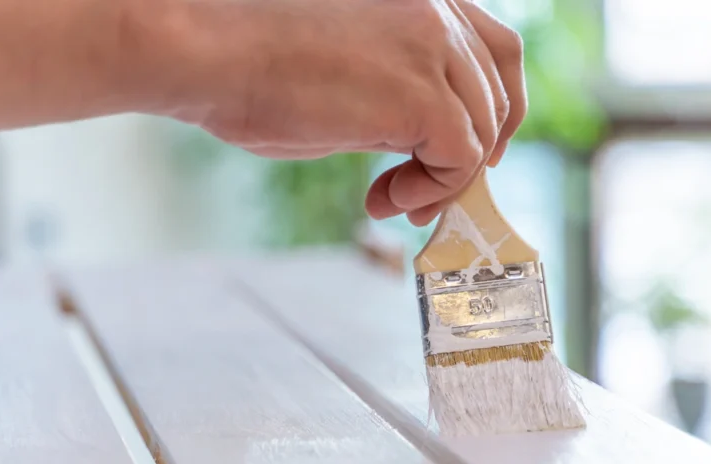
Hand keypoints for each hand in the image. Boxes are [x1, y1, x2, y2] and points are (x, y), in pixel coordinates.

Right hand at [162, 0, 525, 225]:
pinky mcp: (423, 99)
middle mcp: (439, 13)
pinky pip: (461, 161)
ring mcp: (435, 50)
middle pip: (499, 94)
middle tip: (427, 192)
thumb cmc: (254, 61)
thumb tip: (420, 137)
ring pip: (481, 134)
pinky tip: (386, 198)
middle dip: (475, 153)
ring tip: (391, 198)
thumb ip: (400, 85)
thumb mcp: (351, 63)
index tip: (473, 150)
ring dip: (442, 180)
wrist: (211, 54)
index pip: (498, 49)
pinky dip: (432, 191)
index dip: (497, 107)